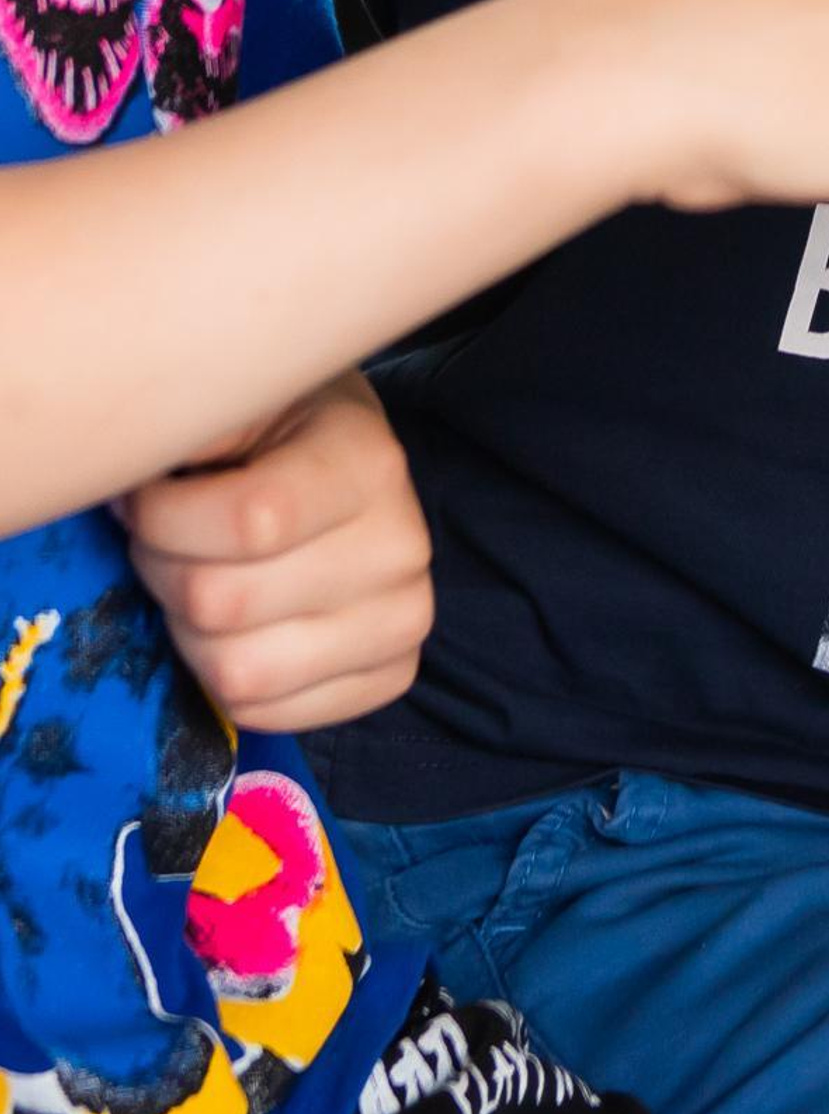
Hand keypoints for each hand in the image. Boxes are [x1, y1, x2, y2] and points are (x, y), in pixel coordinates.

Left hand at [120, 373, 433, 732]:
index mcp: (369, 463)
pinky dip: (225, 679)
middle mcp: (400, 547)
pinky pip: (266, 714)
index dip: (164, 518)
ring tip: (197, 582)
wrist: (359, 474)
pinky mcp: (393, 675)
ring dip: (188, 634)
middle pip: (225, 604)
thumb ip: (200, 420)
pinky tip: (234, 627)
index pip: (249, 522)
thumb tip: (139, 453)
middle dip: (163, 573)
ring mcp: (404, 620)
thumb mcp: (249, 399)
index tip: (143, 497)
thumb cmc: (287, 433)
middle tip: (164, 542)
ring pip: (238, 675)